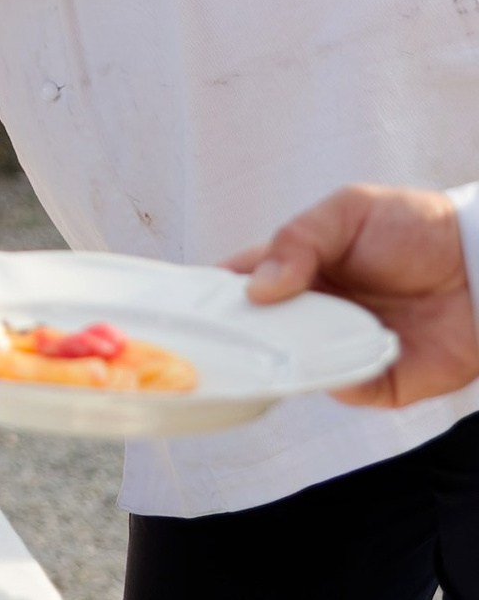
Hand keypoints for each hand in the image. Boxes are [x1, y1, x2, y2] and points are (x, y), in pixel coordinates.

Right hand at [228, 185, 478, 407]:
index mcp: (295, 269)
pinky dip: (337, 377)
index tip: (185, 302)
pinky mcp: (377, 382)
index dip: (210, 294)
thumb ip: (298, 240)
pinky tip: (335, 357)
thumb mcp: (346, 211)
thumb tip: (257, 286)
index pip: (239, 284)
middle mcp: (312, 314)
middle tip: (222, 331)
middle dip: (239, 335)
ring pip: (295, 366)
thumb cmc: (414, 227)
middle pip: (259, 334)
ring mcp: (341, 350)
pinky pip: (345, 388)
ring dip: (285, 358)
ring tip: (279, 343)